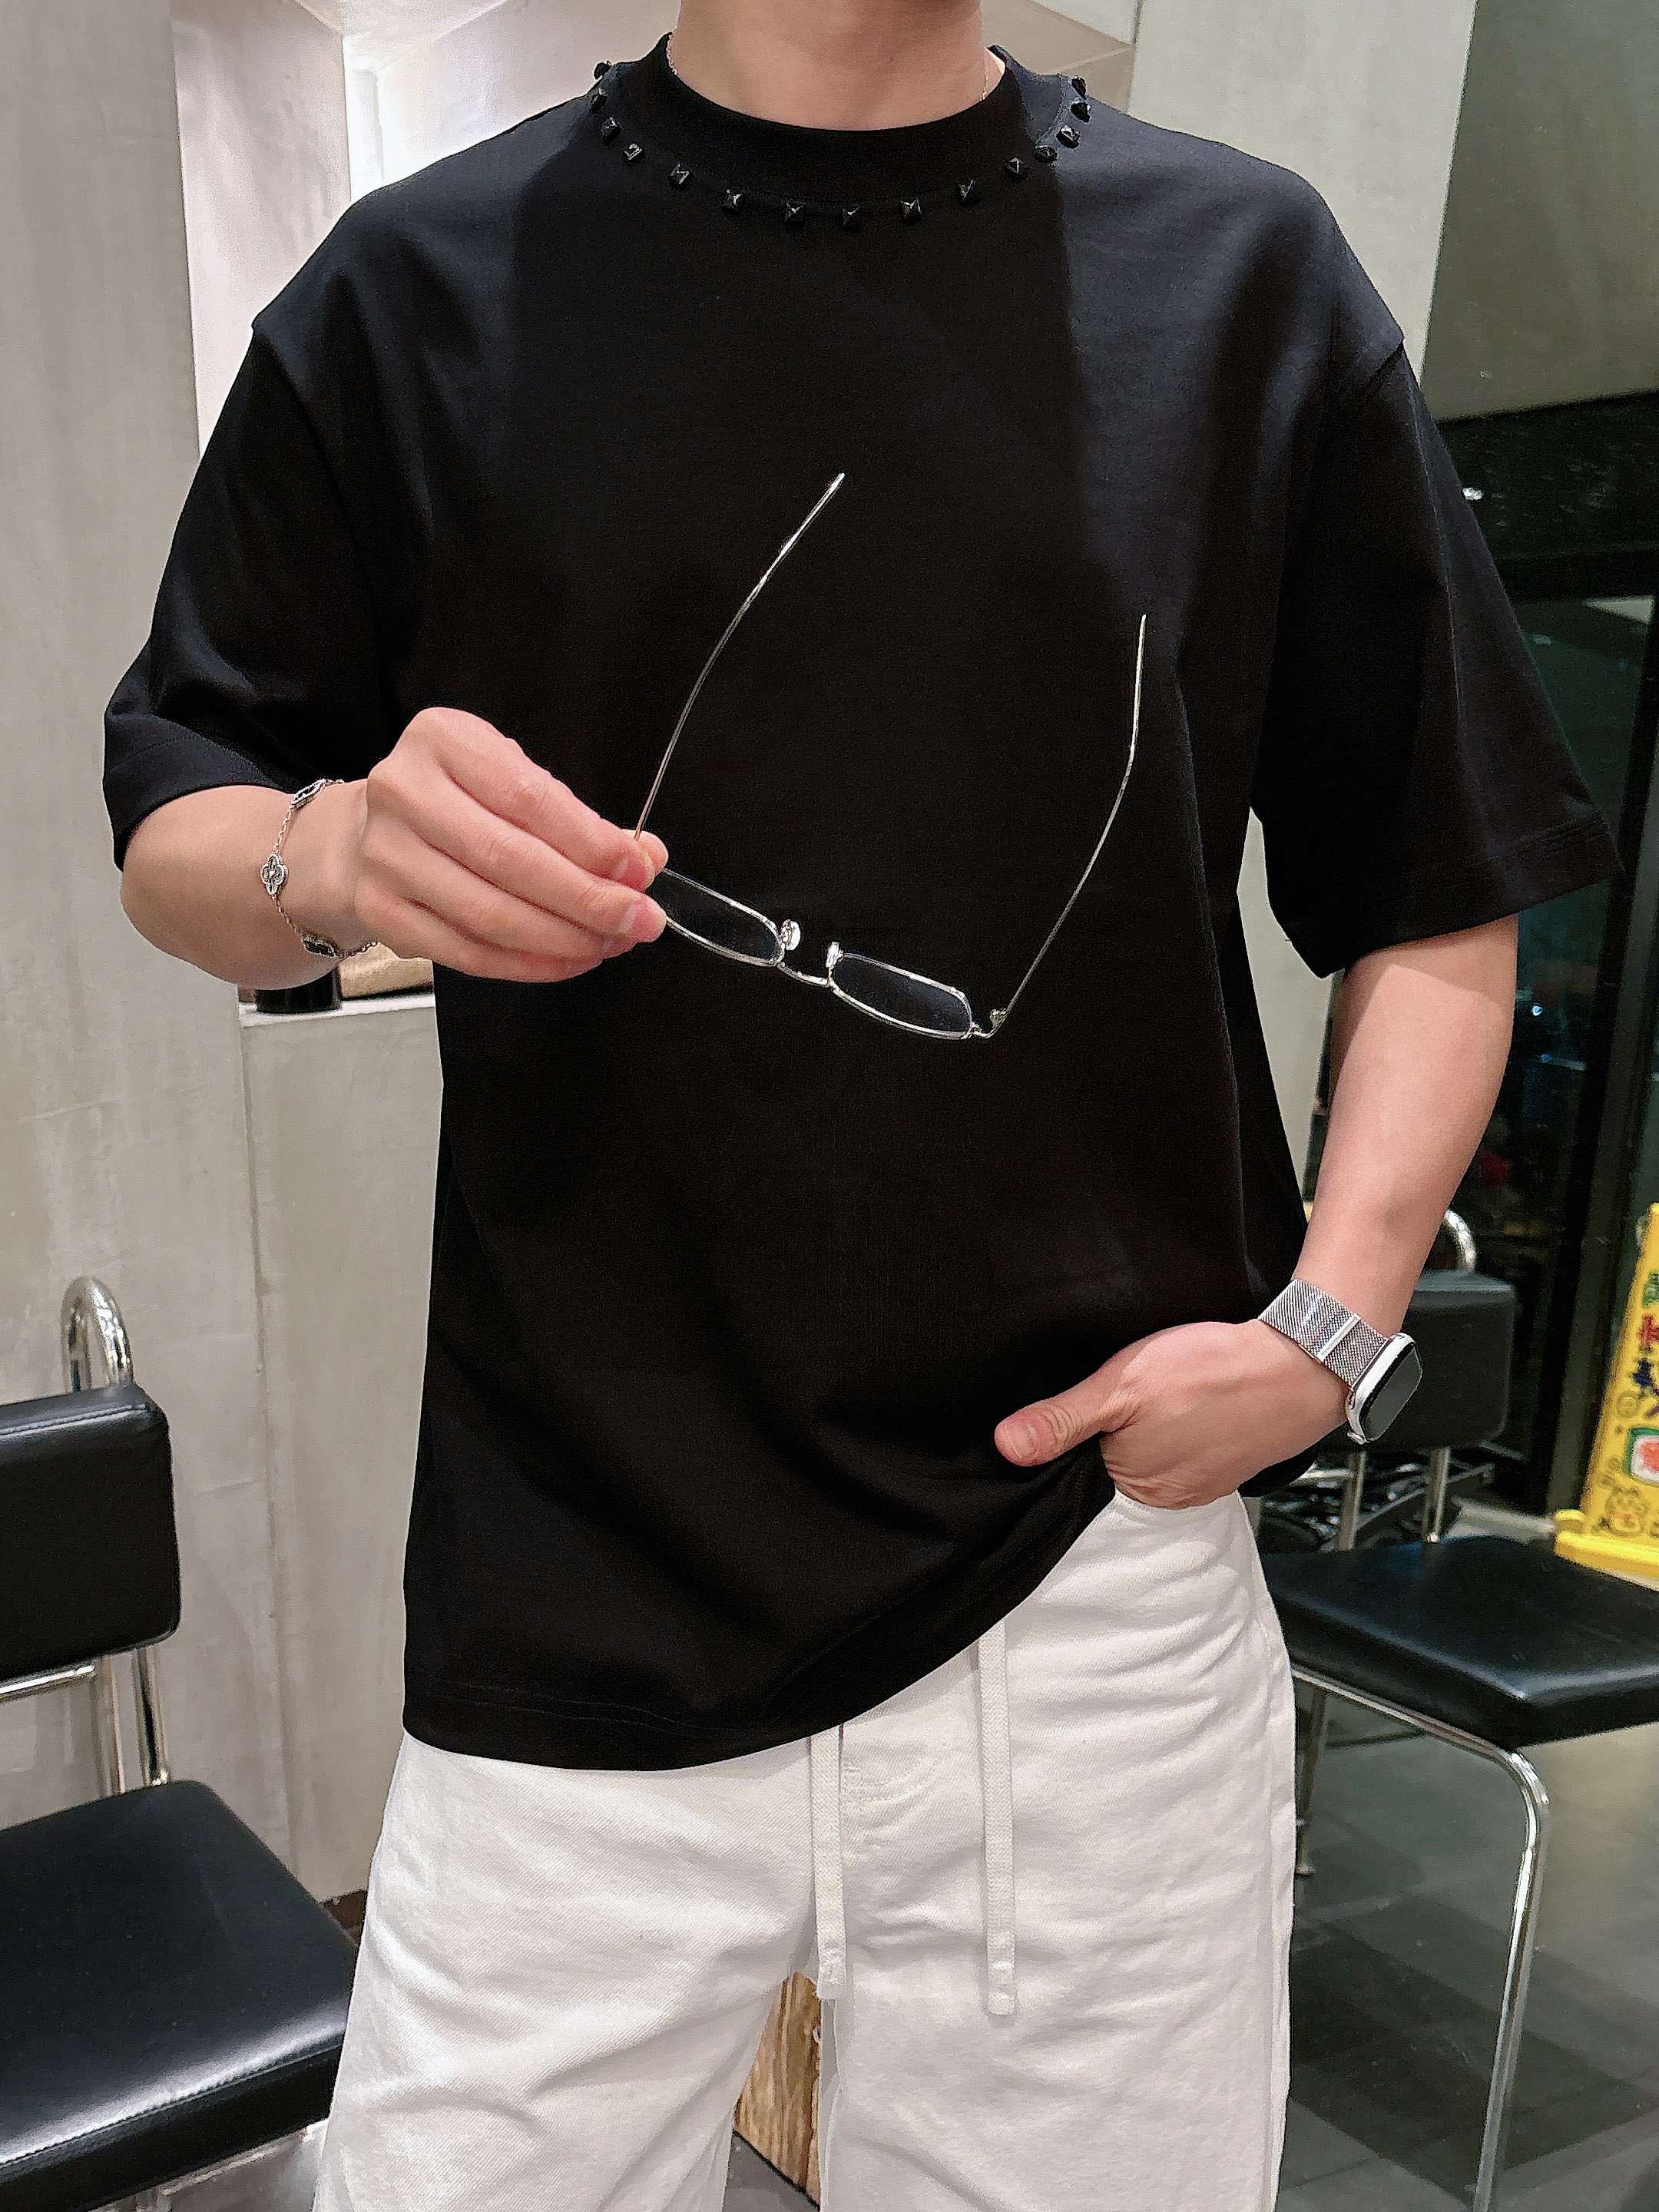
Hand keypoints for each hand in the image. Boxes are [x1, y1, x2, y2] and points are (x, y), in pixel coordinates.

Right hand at [283, 707, 668, 982]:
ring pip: (489, 914)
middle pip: (510, 860)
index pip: (529, 797)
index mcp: (442, 739)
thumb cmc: (457, 803)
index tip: (639, 871)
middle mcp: (403, 791)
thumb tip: (643, 859)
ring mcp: (384, 855)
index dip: (592, 843)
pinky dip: (528, 964)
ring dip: (564, 939)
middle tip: (638, 921)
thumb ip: (577, 818)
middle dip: (587, 899)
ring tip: (610, 942)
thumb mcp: (511, 781)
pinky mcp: (380, 911)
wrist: (367, 833)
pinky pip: (467, 951)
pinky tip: (569, 960)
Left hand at [993, 1318, 1349, 1507]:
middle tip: (1123, 1390)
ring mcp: (1200, 1483)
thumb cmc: (1210, 1372)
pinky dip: (1181, 1429)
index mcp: (1133, 1482)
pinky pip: (1186, 1450)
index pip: (1079, 1465)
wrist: (1299, 1367)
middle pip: (1115, 1460)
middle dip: (1109, 1431)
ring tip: (1155, 1394)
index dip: (1071, 1432)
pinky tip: (1185, 1403)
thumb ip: (1063, 1419)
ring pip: (1152, 1454)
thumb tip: (1005, 1447)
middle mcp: (1164, 1495)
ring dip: (1148, 1428)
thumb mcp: (1122, 1386)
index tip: (1079, 1401)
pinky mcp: (1226, 1465)